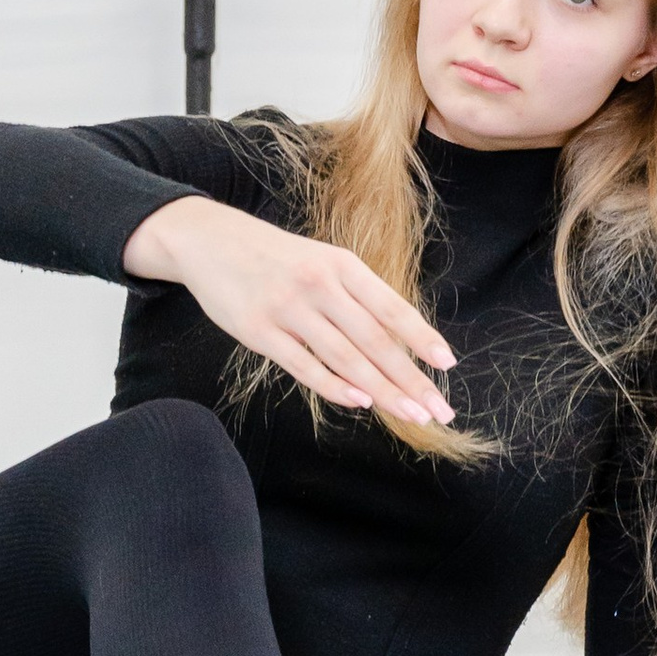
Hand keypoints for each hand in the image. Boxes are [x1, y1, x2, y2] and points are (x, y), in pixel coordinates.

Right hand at [122, 194, 455, 425]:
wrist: (210, 240)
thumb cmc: (275, 258)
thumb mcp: (321, 262)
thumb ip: (355, 298)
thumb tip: (396, 342)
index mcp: (342, 266)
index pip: (390, 308)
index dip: (421, 337)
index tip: (446, 364)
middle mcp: (320, 285)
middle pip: (375, 340)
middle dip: (411, 379)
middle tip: (438, 409)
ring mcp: (288, 308)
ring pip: (345, 357)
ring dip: (383, 390)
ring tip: (411, 414)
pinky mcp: (259, 330)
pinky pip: (303, 365)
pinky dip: (334, 386)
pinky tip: (360, 402)